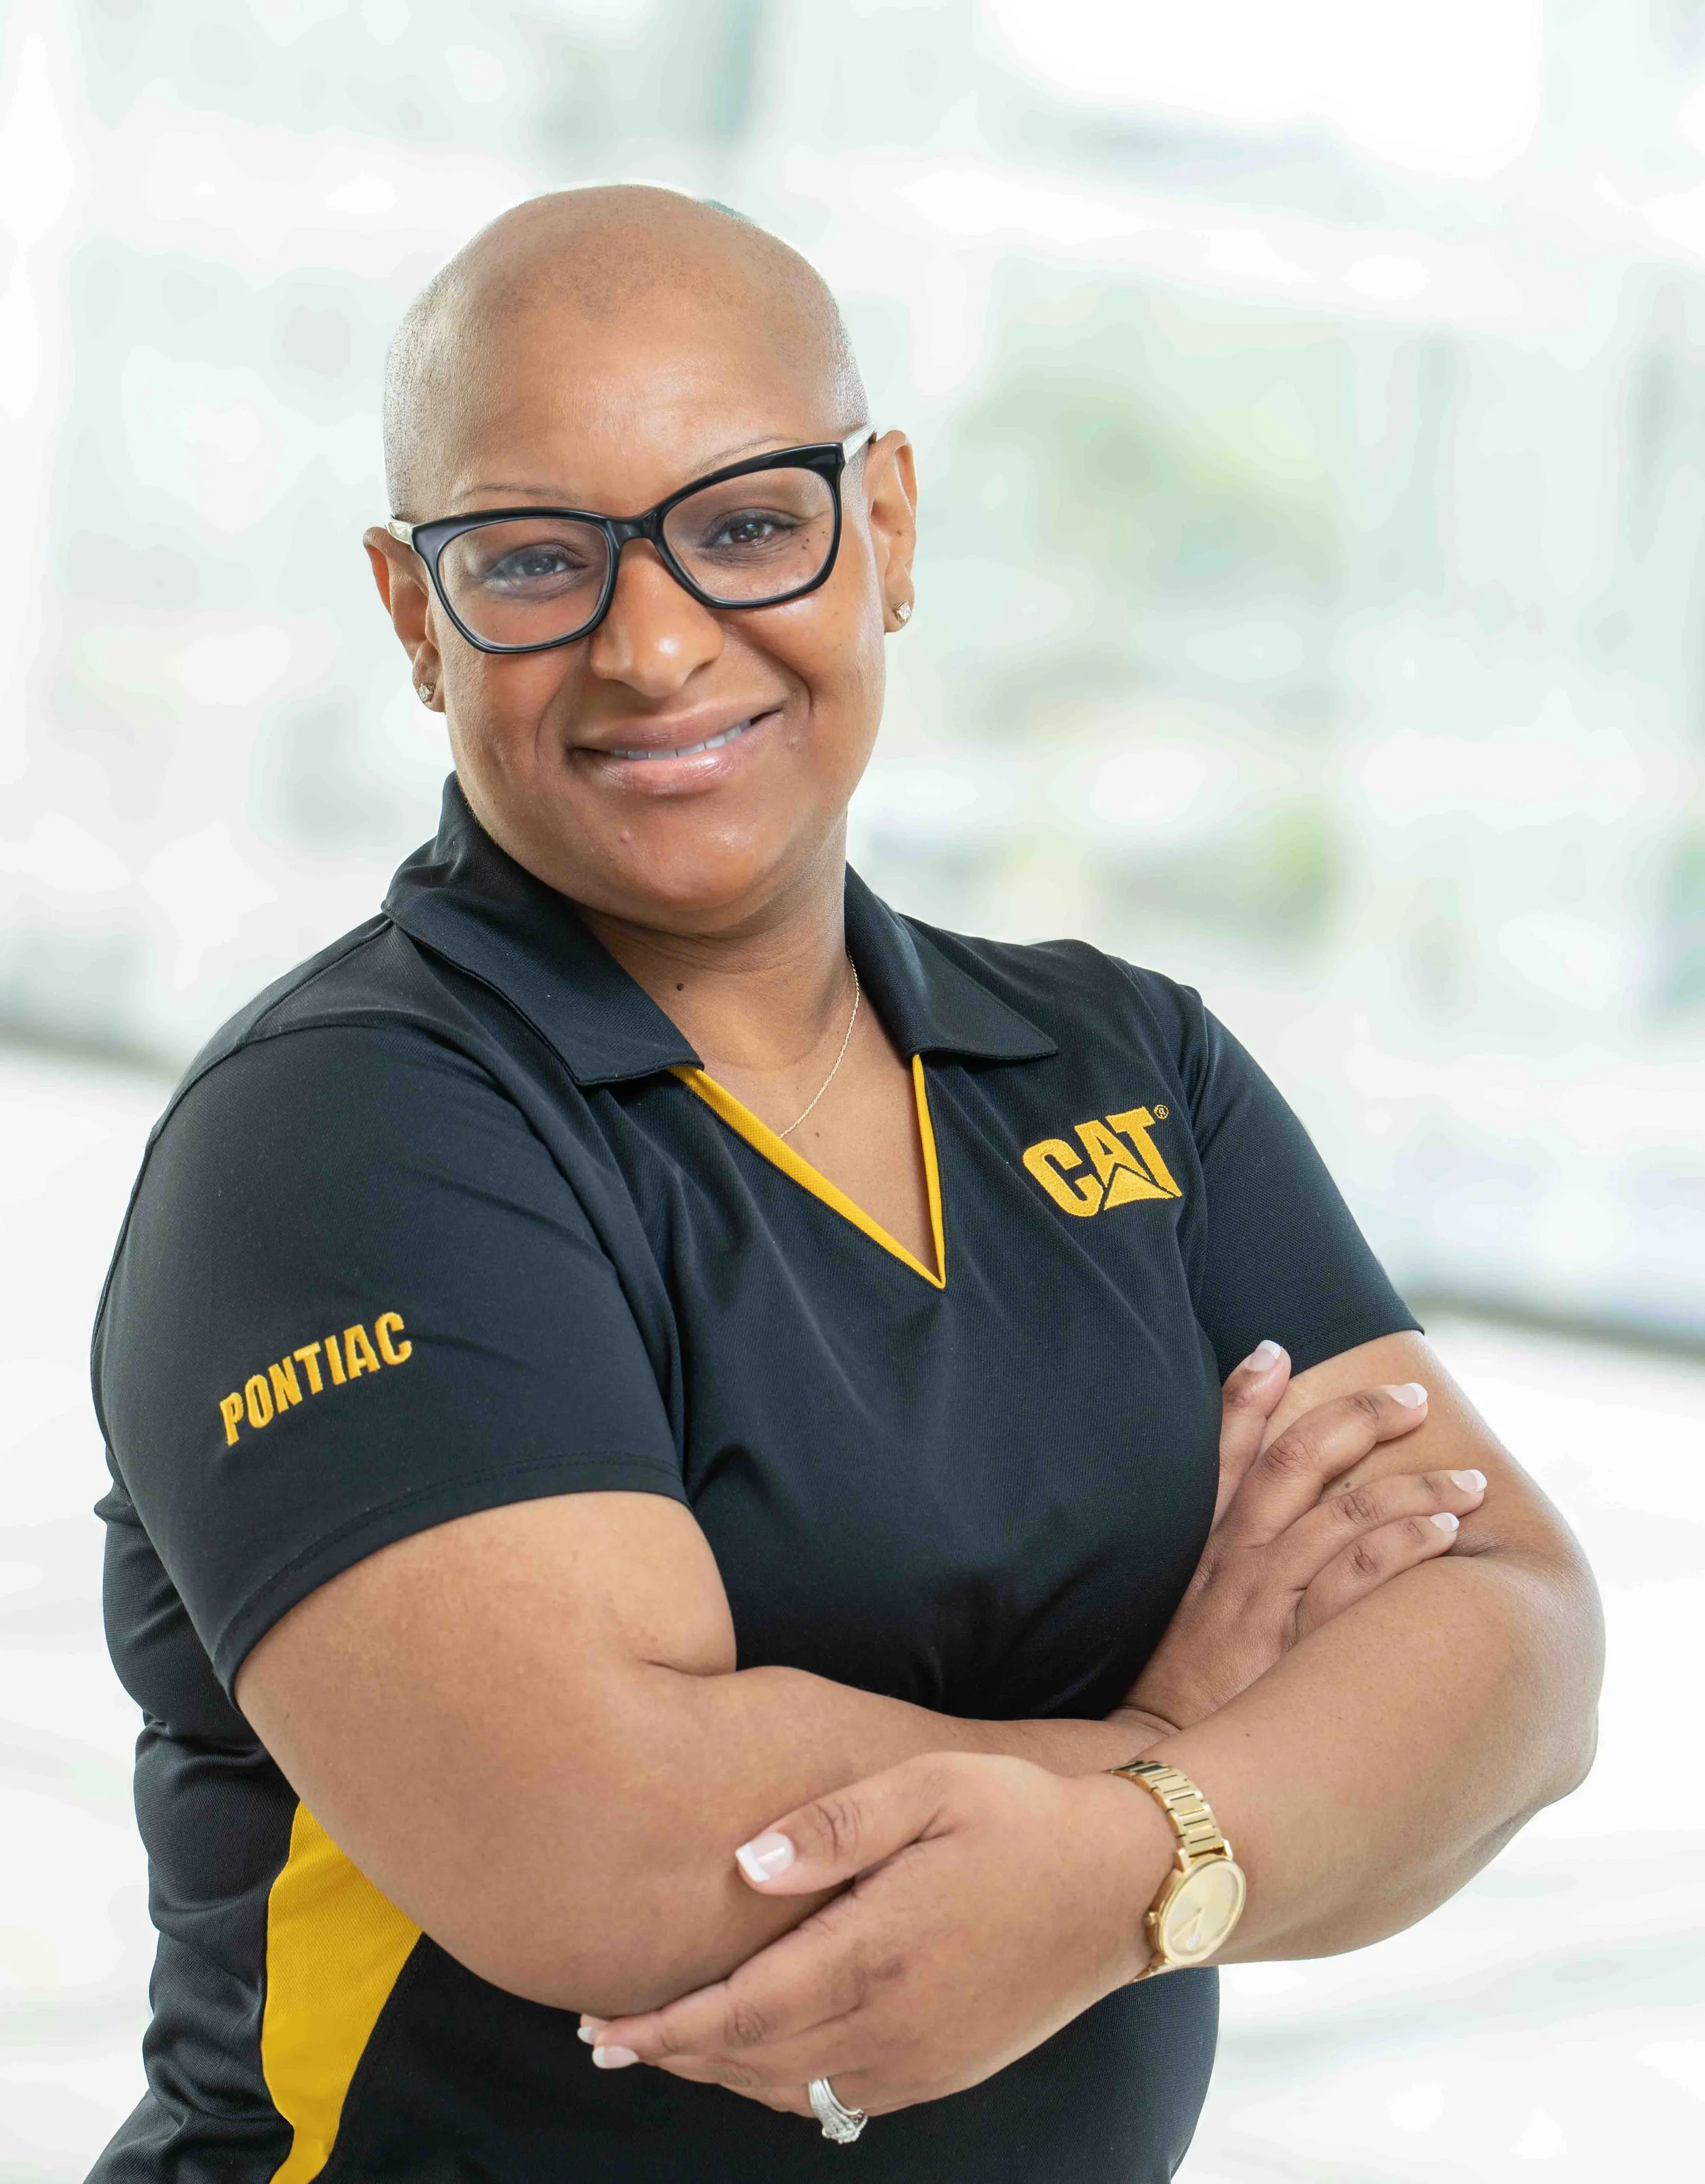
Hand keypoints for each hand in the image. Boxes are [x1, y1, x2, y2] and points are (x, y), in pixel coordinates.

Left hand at [580, 1750, 1172, 2117]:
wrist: (1127, 1884)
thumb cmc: (1021, 1817)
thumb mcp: (928, 1787)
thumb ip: (833, 1826)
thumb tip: (743, 1866)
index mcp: (878, 1953)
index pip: (740, 2014)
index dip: (662, 2031)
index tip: (599, 2028)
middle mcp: (895, 2025)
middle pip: (752, 2063)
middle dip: (672, 2056)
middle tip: (604, 2037)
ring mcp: (925, 2060)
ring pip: (793, 2092)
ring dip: (721, 2075)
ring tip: (667, 2045)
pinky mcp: (948, 2070)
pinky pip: (844, 2099)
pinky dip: (784, 2087)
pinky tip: (760, 2057)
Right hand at [1120, 1342, 1486, 1735]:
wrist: (1166, 1773)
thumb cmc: (1188, 1689)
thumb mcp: (1184, 1608)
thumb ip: (1215, 1550)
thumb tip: (1248, 1492)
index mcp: (1206, 1545)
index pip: (1226, 1449)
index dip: (1248, 1393)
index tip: (1278, 1349)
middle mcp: (1235, 1561)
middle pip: (1298, 1462)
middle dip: (1360, 1418)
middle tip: (1413, 1400)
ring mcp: (1265, 1601)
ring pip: (1343, 1514)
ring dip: (1413, 1487)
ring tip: (1469, 1483)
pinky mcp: (1295, 1650)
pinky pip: (1357, 1579)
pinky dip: (1404, 1544)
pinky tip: (1445, 1533)